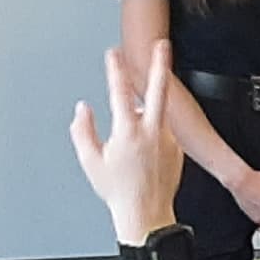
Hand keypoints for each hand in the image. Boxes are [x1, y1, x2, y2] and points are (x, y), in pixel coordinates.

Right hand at [68, 43, 184, 236]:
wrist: (146, 215)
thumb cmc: (118, 192)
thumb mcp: (90, 161)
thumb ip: (83, 130)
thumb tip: (82, 109)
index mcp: (128, 132)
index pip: (120, 91)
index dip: (116, 69)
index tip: (114, 52)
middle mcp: (152, 132)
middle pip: (159, 89)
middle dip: (160, 64)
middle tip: (162, 45)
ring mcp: (168, 140)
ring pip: (161, 110)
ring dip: (151, 104)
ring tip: (135, 122)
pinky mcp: (177, 149)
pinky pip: (164, 130)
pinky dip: (154, 129)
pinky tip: (144, 147)